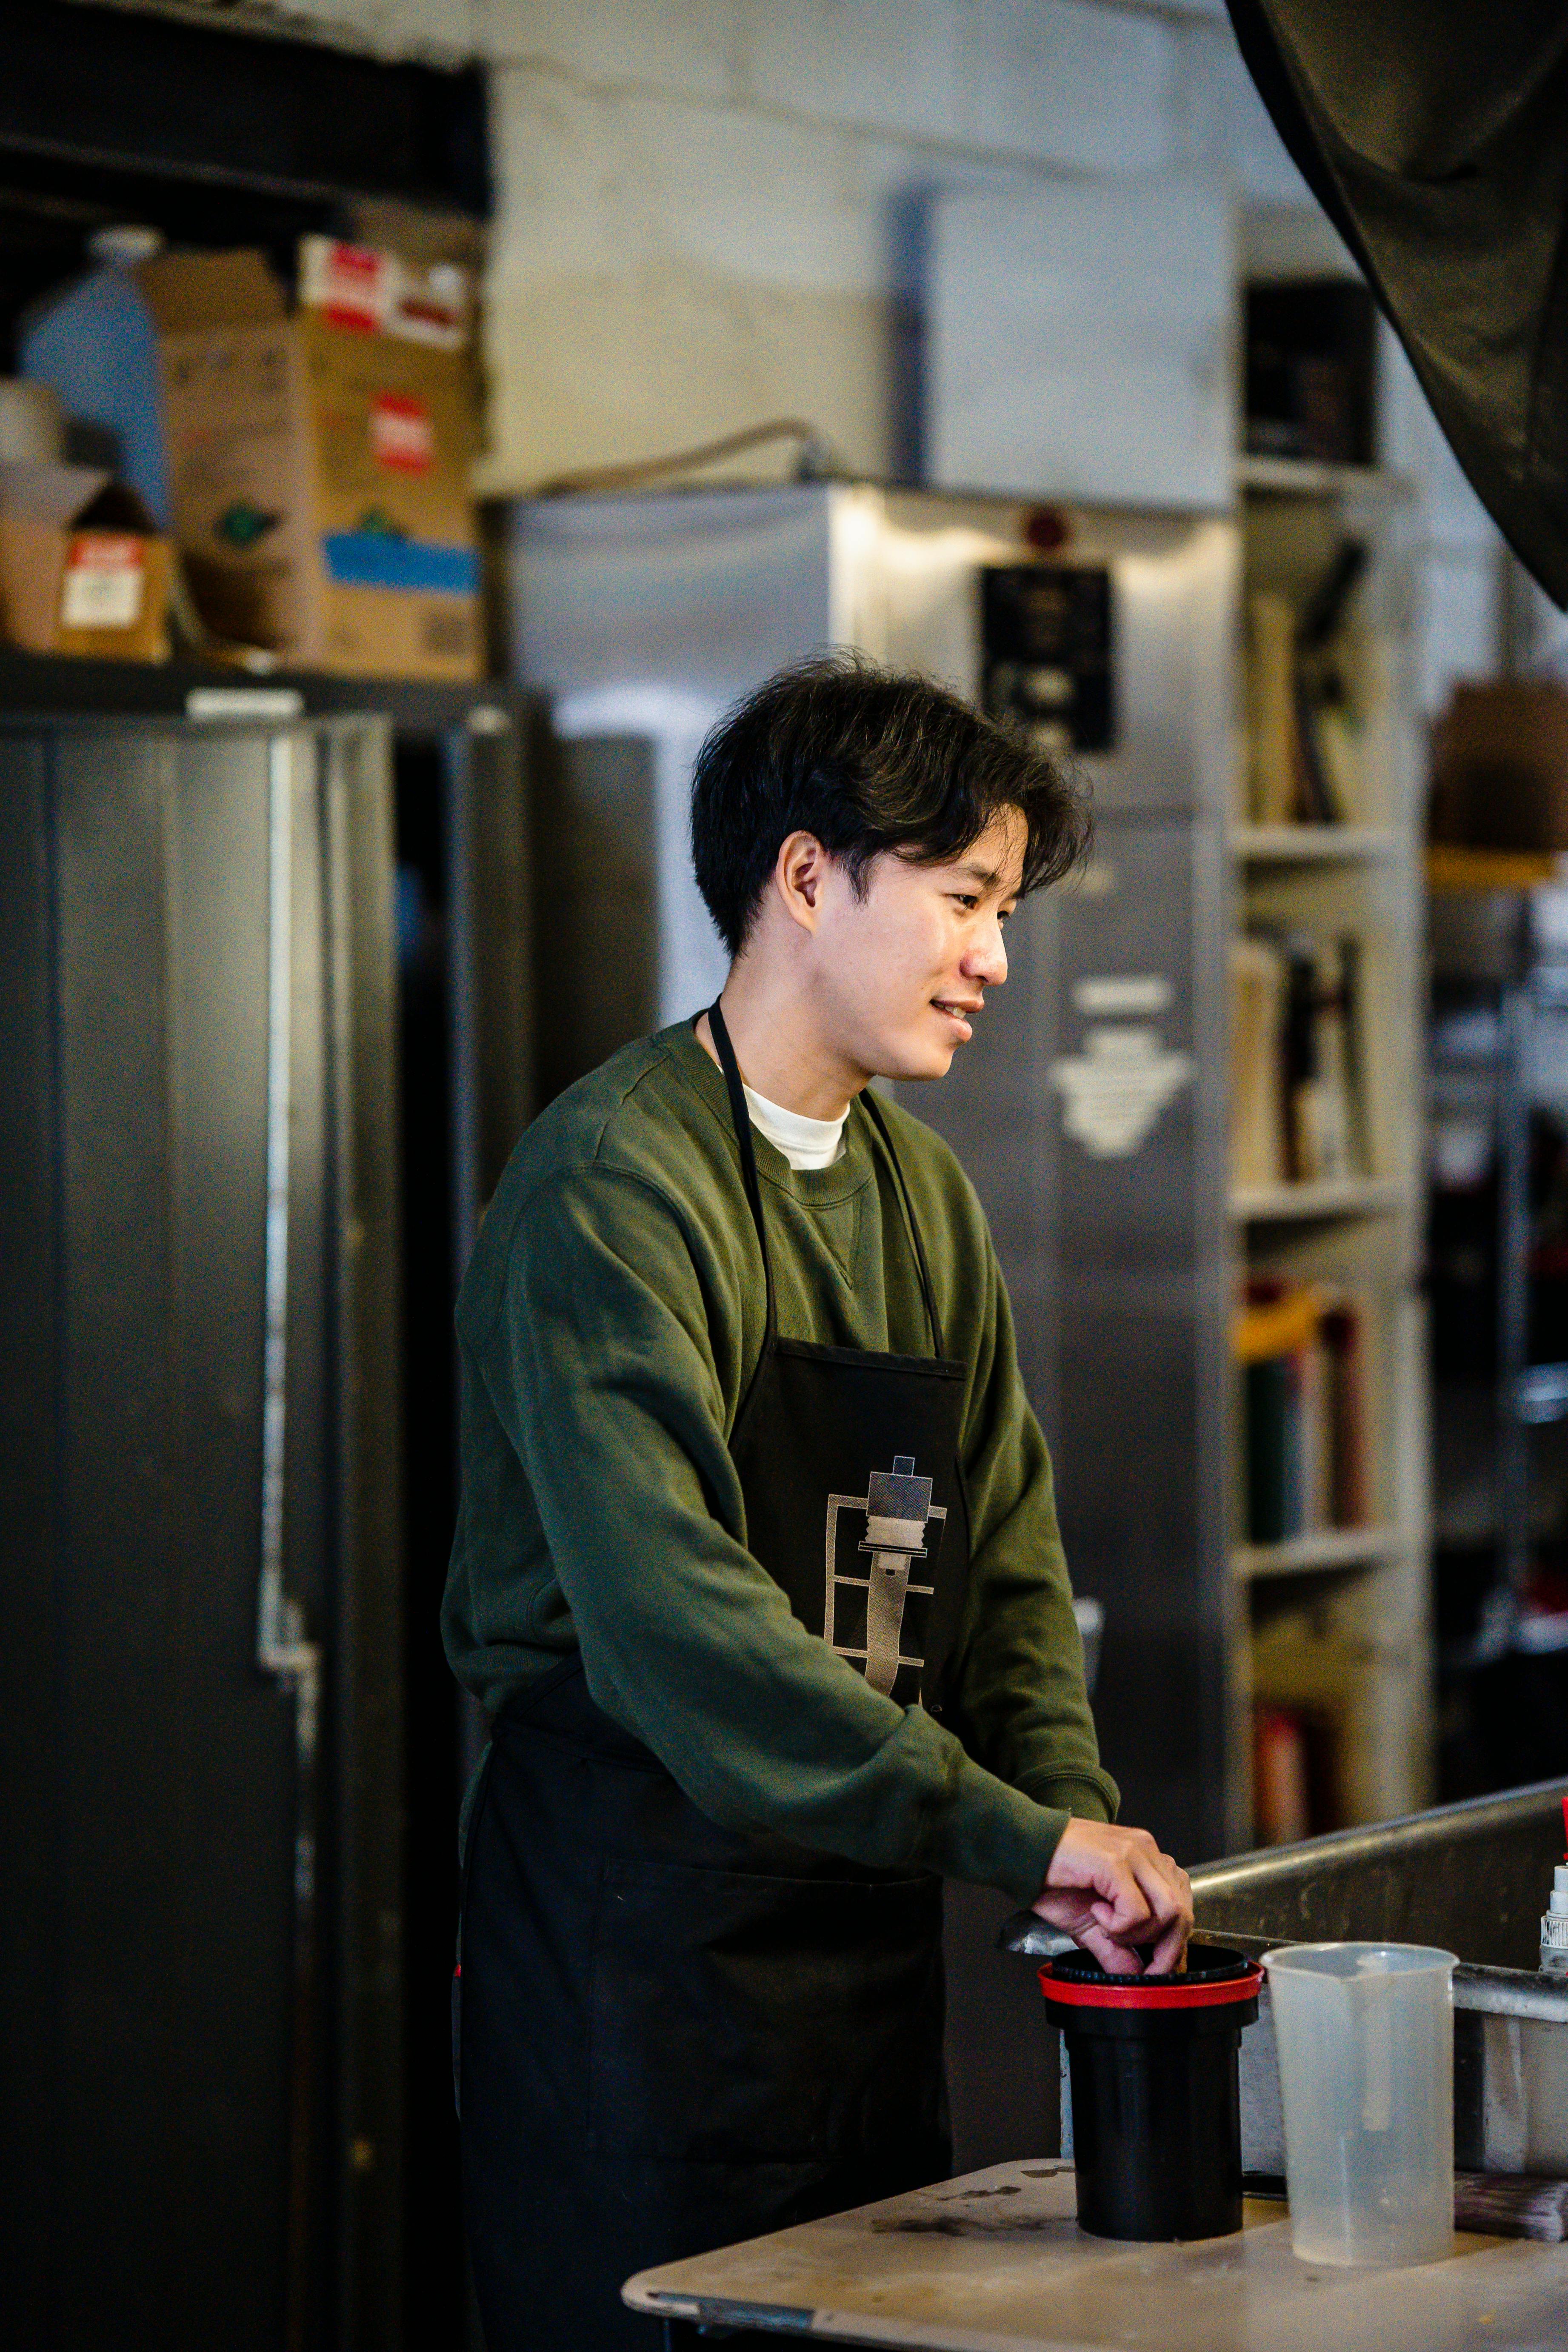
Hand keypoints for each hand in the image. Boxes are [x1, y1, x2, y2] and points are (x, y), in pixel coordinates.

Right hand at [1031, 1818, 1192, 1976]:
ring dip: (1140, 1935)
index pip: (1183, 1904)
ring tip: (1108, 1929)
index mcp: (1147, 1860)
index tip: (1157, 1969)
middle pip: (1183, 1910)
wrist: (1019, 1851)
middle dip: (1167, 1950)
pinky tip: (1097, 1913)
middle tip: (1142, 1968)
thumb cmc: (1052, 1878)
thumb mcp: (1091, 1923)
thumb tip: (1139, 1978)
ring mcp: (1134, 1852)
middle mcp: (1147, 1851)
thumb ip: (1118, 1949)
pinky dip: (1120, 1926)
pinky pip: (1137, 1910)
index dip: (1175, 1944)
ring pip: (1168, 1910)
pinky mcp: (1115, 1860)